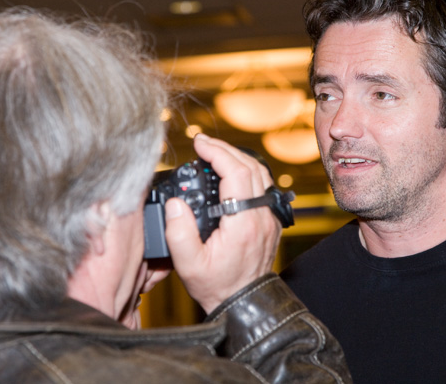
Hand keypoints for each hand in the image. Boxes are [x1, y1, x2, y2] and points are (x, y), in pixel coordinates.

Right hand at [164, 134, 280, 312]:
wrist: (243, 301)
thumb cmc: (217, 285)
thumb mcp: (189, 264)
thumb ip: (179, 233)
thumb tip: (175, 204)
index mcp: (243, 223)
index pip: (237, 173)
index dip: (218, 153)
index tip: (199, 144)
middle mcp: (261, 216)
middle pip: (250, 167)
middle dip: (225, 149)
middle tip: (203, 144)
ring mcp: (269, 217)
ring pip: (260, 174)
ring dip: (237, 157)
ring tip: (214, 152)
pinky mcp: (270, 220)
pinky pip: (262, 186)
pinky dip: (246, 171)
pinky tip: (229, 172)